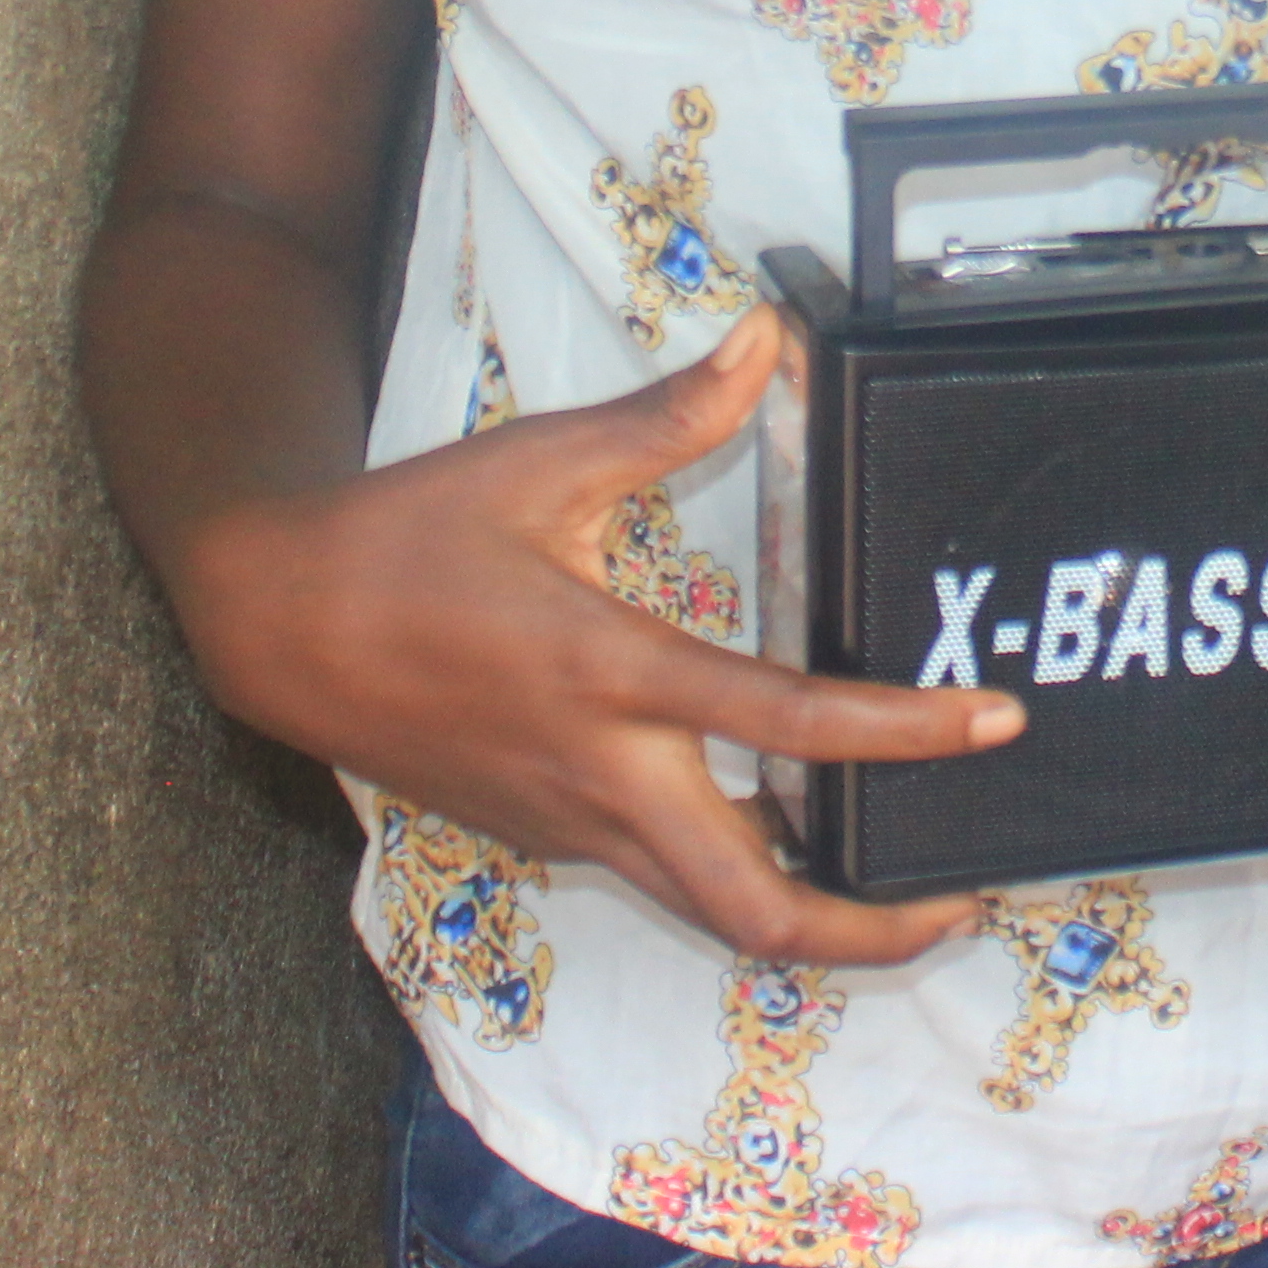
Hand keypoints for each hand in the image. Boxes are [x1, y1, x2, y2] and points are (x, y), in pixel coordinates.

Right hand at [163, 308, 1013, 964]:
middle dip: (869, 927)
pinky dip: (740, 877)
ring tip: (904, 891)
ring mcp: (571, 820)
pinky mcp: (549, 834)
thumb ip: (667, 416)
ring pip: (711, 910)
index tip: (989, 724)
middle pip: (755, 905)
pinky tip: (789, 832)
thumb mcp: (540, 461)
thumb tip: (766, 340)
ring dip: (813, 918)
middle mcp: (600, 773)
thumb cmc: (405, 538)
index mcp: (610, 673)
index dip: (904, 732)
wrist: (277, 625)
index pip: (789, 723)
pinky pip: (664, 877)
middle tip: (961, 899)